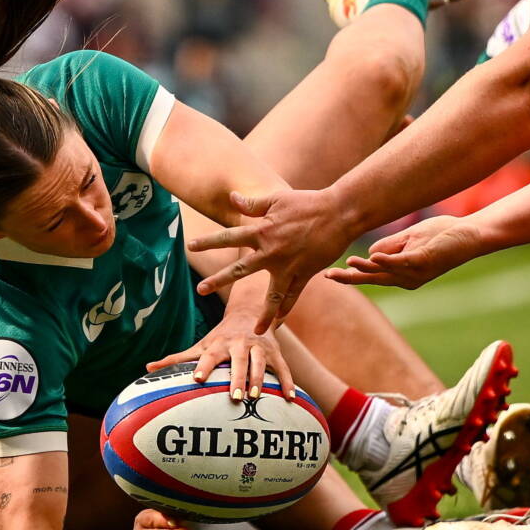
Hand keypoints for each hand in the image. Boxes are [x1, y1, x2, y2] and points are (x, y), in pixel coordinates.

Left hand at [144, 313, 295, 400]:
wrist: (249, 313)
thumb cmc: (219, 336)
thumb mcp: (200, 345)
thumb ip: (176, 358)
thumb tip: (147, 368)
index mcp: (218, 344)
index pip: (209, 355)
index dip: (203, 366)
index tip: (197, 378)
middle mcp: (238, 344)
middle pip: (237, 361)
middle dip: (236, 378)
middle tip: (234, 397)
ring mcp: (258, 348)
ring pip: (259, 364)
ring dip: (259, 380)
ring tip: (257, 397)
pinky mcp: (275, 353)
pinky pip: (283, 368)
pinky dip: (288, 383)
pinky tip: (290, 399)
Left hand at [187, 188, 354, 330]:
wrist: (338, 213)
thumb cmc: (307, 203)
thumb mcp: (276, 199)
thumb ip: (253, 203)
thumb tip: (232, 197)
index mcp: (262, 232)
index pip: (228, 237)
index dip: (208, 242)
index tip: (190, 246)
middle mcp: (271, 253)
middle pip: (239, 271)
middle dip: (218, 280)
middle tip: (200, 290)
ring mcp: (288, 267)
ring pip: (271, 297)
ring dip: (262, 315)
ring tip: (254, 331)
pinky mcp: (305, 274)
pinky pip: (293, 297)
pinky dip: (286, 310)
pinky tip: (279, 324)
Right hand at [326, 215, 489, 289]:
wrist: (470, 233)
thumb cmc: (441, 234)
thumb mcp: (409, 239)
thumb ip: (389, 246)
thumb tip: (369, 254)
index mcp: (401, 273)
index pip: (370, 274)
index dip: (351, 274)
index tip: (328, 273)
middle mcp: (407, 278)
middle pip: (372, 279)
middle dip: (350, 278)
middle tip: (327, 276)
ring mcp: (416, 272)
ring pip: (384, 272)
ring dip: (365, 268)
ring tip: (347, 264)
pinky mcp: (424, 262)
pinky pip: (401, 262)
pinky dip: (386, 261)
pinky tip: (372, 258)